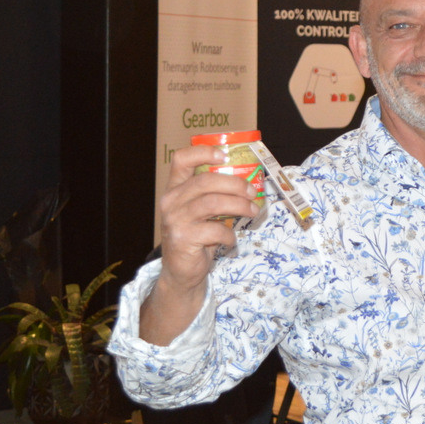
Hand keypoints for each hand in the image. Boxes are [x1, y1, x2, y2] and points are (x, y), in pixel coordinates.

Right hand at [155, 145, 259, 292]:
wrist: (181, 271)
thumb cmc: (196, 236)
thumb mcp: (200, 211)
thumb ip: (214, 195)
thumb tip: (250, 183)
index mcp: (175, 189)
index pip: (181, 159)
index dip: (203, 152)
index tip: (224, 156)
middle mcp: (171, 201)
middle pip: (205, 180)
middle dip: (235, 184)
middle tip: (253, 191)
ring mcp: (175, 220)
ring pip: (213, 203)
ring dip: (239, 205)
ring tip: (252, 211)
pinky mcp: (183, 239)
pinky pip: (215, 230)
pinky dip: (229, 234)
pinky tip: (231, 239)